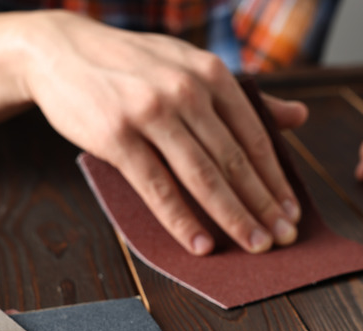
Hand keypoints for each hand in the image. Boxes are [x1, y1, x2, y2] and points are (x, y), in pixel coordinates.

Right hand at [22, 12, 306, 254]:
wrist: (62, 51)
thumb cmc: (134, 66)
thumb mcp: (191, 67)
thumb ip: (245, 96)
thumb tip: (300, 115)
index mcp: (211, 73)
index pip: (254, 136)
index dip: (276, 179)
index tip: (291, 211)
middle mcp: (186, 89)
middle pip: (234, 161)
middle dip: (263, 206)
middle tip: (283, 238)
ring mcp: (151, 112)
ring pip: (202, 176)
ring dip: (232, 217)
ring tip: (254, 246)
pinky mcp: (118, 136)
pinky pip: (157, 187)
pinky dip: (181, 220)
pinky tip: (200, 243)